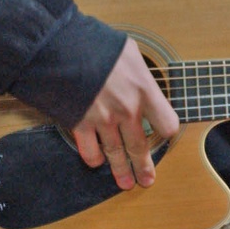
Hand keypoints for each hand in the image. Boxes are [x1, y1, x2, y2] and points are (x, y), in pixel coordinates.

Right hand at [71, 38, 180, 189]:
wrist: (62, 47)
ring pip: (115, 153)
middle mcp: (127, 109)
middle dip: (144, 166)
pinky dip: (93, 158)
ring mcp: (103, 119)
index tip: (163, 133)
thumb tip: (141, 80)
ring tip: (125, 183)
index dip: (166, 130)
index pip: (167, 124)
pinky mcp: (80, 123)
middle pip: (140, 146)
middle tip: (146, 180)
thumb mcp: (129, 52)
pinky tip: (97, 162)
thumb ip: (139, 72)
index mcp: (144, 90)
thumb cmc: (97, 45)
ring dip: (120, 170)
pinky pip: (89, 150)